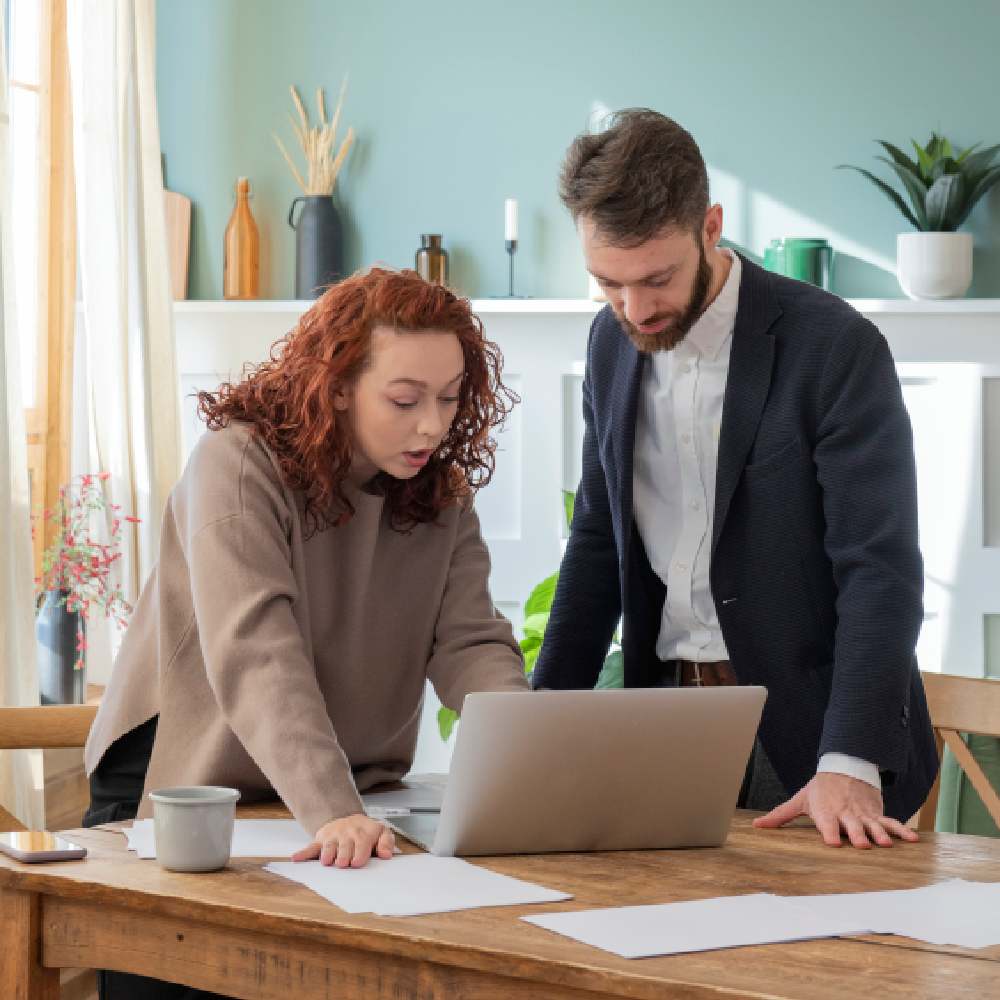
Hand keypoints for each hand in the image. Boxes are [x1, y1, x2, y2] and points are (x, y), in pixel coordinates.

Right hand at [292, 813, 394, 867]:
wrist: (349, 818)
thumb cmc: (366, 832)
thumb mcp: (382, 832)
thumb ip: (387, 842)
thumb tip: (386, 854)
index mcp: (363, 833)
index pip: (362, 843)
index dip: (359, 853)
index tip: (356, 862)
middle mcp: (347, 834)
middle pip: (345, 846)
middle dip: (343, 855)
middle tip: (342, 863)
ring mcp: (333, 837)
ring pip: (329, 846)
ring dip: (327, 854)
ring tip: (327, 862)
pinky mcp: (321, 840)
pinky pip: (311, 847)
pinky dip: (303, 853)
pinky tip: (296, 859)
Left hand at [752, 772, 919, 848]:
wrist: (844, 769)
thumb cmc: (819, 790)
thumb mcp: (800, 800)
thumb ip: (780, 815)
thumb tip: (757, 825)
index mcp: (825, 812)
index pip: (826, 823)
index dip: (829, 832)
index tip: (831, 842)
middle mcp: (845, 814)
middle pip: (852, 826)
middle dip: (856, 835)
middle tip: (862, 845)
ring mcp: (863, 814)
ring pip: (872, 825)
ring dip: (879, 834)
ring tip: (885, 844)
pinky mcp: (876, 814)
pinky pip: (891, 823)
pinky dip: (902, 830)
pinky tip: (913, 840)